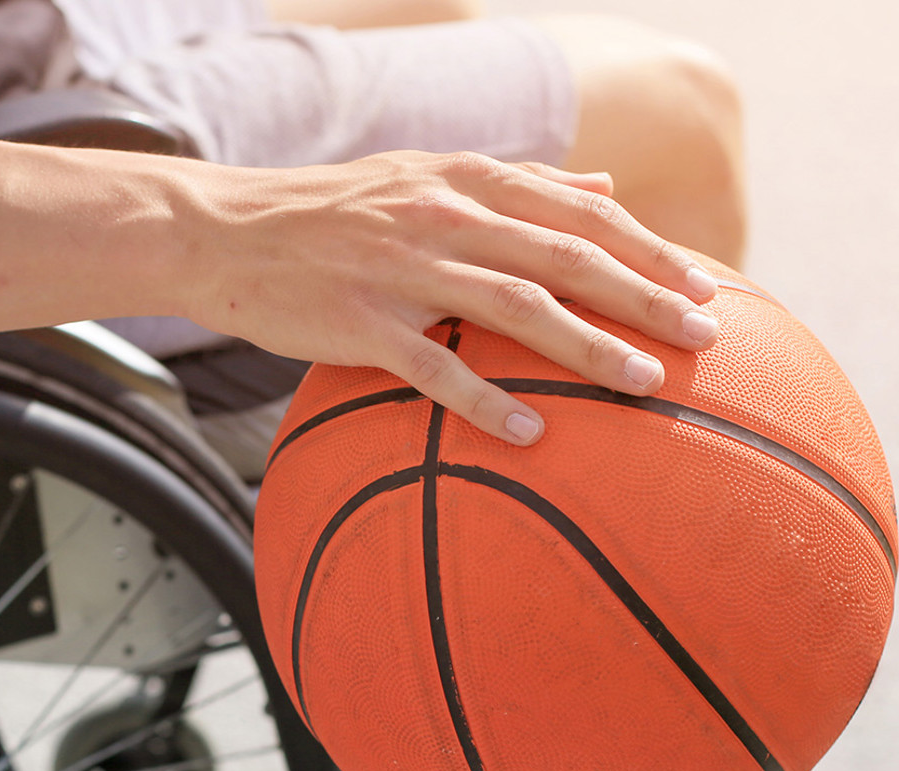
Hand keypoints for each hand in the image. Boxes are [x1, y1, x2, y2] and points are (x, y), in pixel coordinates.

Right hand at [189, 150, 719, 444]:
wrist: (226, 230)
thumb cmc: (326, 214)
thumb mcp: (424, 177)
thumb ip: (516, 188)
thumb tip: (605, 191)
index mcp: (465, 179)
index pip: (579, 210)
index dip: (647, 248)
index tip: (704, 284)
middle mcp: (445, 215)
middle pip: (566, 254)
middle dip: (644, 294)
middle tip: (704, 337)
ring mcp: (403, 268)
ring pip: (515, 305)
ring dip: (586, 345)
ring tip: (644, 383)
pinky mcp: (361, 322)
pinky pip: (434, 367)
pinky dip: (485, 400)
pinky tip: (532, 433)